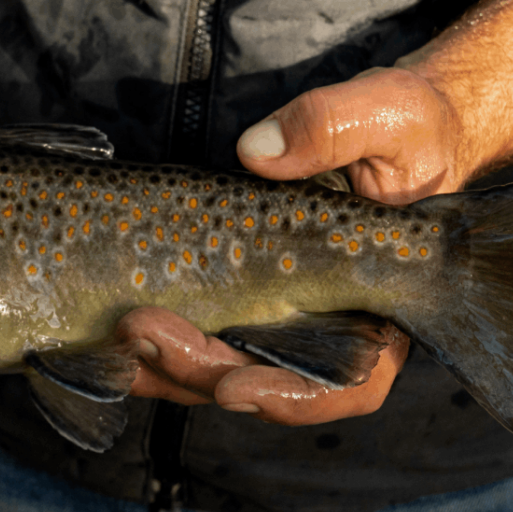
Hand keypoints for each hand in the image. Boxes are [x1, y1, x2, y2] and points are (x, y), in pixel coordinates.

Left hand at [126, 67, 458, 422]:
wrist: (384, 128)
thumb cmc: (405, 128)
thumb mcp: (388, 114)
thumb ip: (335, 127)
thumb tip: (259, 150)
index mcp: (384, 314)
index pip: (344, 386)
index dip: (289, 396)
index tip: (235, 387)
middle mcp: (328, 332)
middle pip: (260, 382)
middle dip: (196, 368)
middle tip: (140, 330)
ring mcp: (276, 318)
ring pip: (217, 368)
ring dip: (163, 362)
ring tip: (113, 334)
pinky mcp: (236, 294)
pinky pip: (194, 330)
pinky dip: (154, 338)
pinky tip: (107, 330)